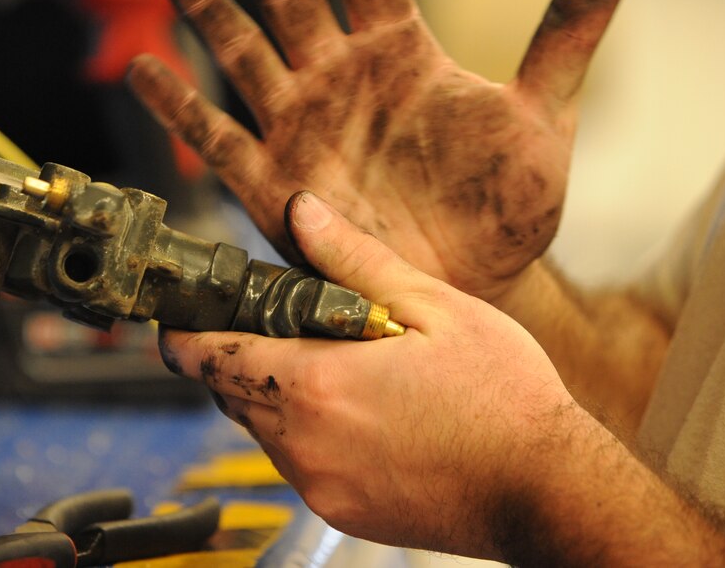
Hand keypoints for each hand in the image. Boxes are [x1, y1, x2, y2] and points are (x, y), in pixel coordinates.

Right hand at [127, 0, 623, 299]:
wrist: (473, 285)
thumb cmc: (503, 206)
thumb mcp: (541, 125)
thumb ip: (560, 48)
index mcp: (402, 54)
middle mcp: (341, 80)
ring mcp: (301, 127)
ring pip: (241, 51)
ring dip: (204, 4)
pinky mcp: (271, 182)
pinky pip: (216, 137)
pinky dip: (178, 105)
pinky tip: (142, 68)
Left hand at [157, 191, 579, 557]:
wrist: (547, 492)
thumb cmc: (502, 397)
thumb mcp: (433, 307)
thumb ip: (353, 261)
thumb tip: (301, 214)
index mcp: (317, 384)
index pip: (210, 359)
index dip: (184, 335)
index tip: (178, 317)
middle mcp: (304, 443)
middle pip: (229, 392)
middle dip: (236, 355)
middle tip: (278, 322)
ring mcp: (319, 484)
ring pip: (261, 428)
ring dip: (274, 391)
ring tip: (335, 362)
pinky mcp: (339, 510)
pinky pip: (296, 462)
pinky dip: (305, 430)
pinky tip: (361, 410)